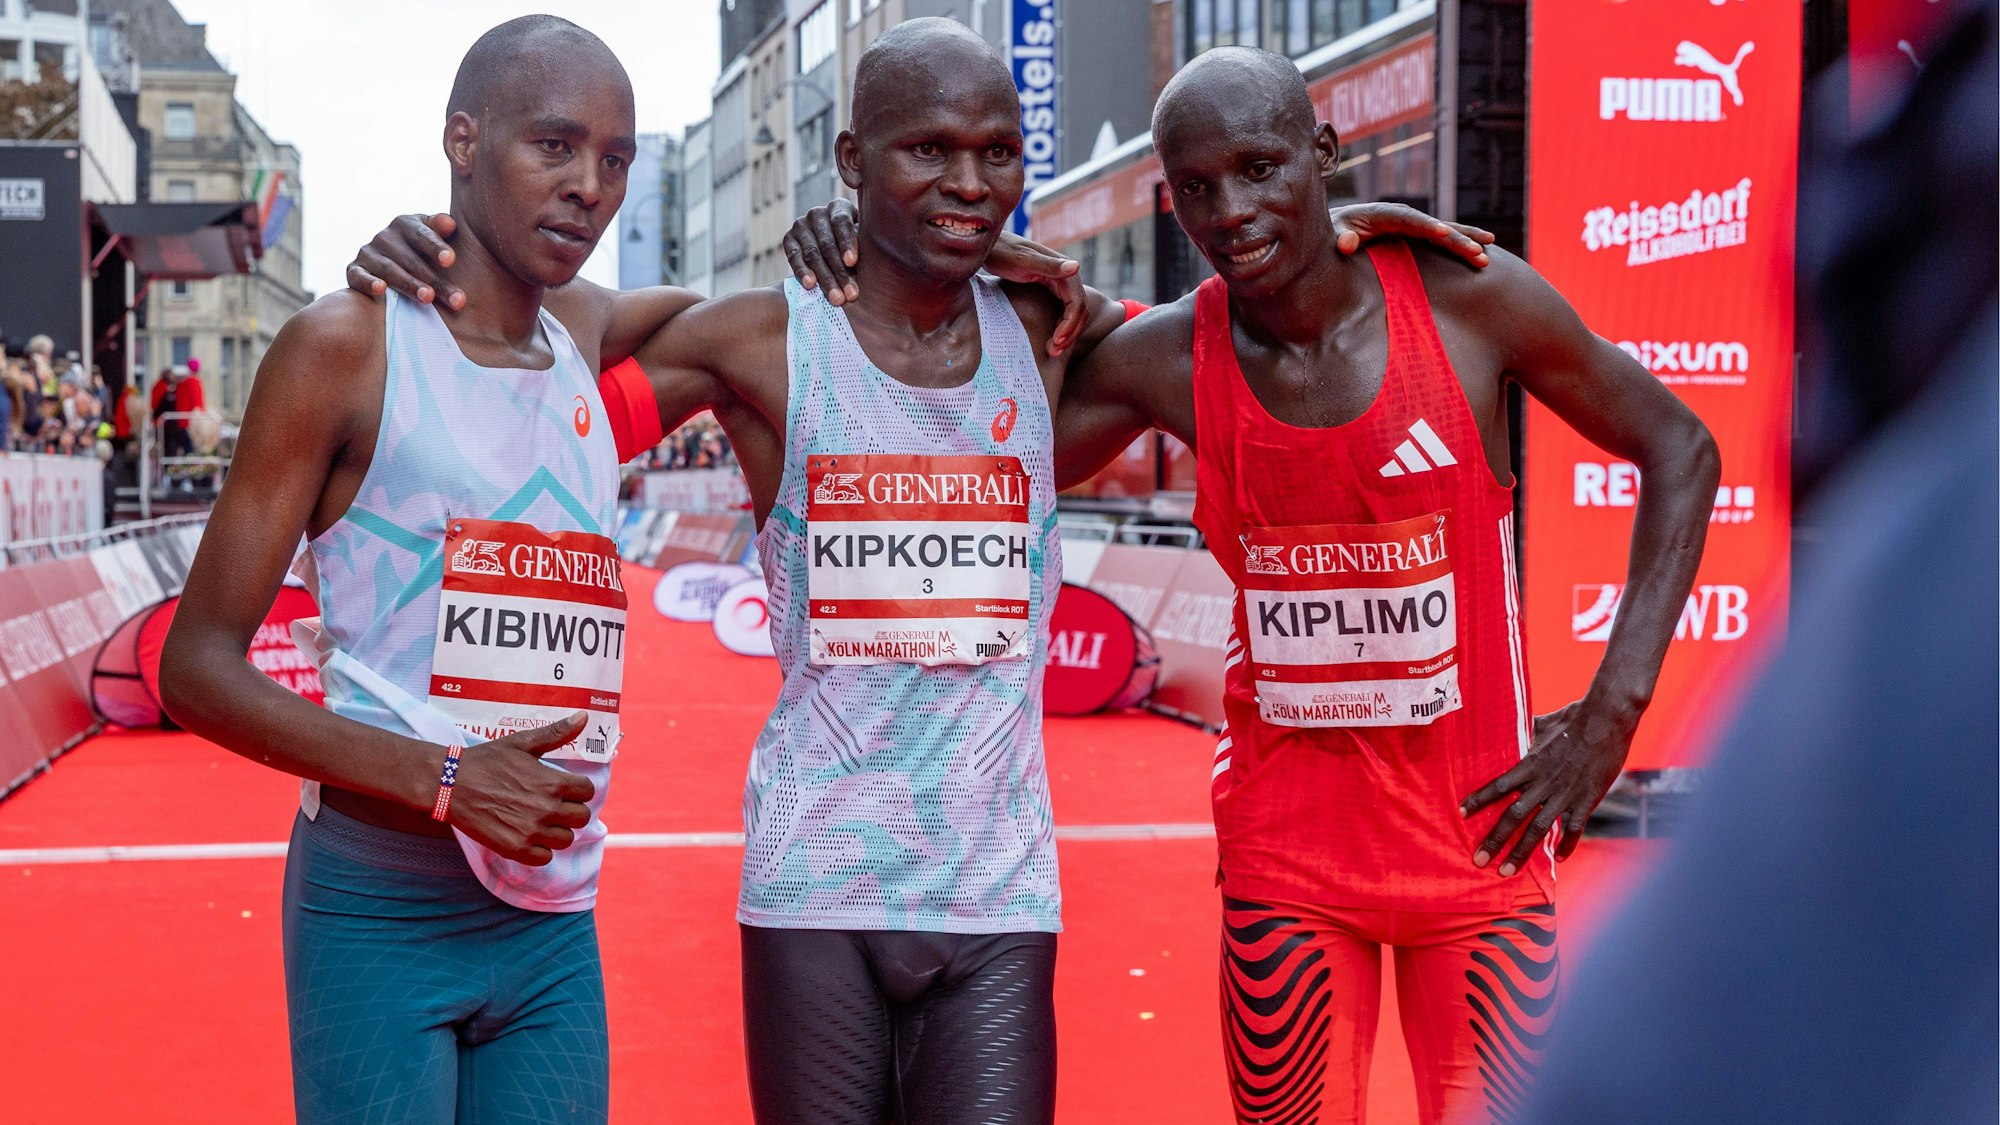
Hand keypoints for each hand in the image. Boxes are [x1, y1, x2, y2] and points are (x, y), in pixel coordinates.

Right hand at [346, 213, 463, 309]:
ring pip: (390, 270)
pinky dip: (368, 283)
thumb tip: (449, 224)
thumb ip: (441, 227)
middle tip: (455, 298)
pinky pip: (359, 277)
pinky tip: (380, 290)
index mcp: (406, 224)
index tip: (451, 260)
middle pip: (412, 260)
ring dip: (409, 285)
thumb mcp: (433, 236)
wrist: (392, 262)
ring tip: (428, 298)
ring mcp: (369, 253)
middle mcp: (385, 237)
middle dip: (435, 280)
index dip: (436, 247)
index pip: (422, 235)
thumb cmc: (424, 251)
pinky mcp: (354, 270)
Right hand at [443, 712, 596, 865]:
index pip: (588, 792)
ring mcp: (532, 831)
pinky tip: (527, 836)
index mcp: (553, 781)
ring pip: (565, 839)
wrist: (449, 784)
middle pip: (581, 818)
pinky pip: (544, 858)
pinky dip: (539, 850)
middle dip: (570, 811)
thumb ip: (556, 733)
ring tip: (539, 821)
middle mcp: (547, 808)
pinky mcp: (515, 849)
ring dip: (556, 831)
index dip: (578, 789)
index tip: (563, 789)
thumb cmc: (486, 761)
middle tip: (552, 806)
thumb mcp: (522, 743)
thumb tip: (584, 715)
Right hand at [783, 198, 860, 305]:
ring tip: (836, 299)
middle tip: (850, 294)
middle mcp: (818, 213)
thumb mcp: (863, 240)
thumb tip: (880, 259)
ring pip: (812, 253)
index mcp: (839, 208)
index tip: (852, 262)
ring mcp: (801, 225)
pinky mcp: (788, 239)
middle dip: (839, 270)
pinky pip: (794, 257)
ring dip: (825, 278)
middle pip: (827, 242)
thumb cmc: (856, 247)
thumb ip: (866, 245)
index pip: (841, 222)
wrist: (829, 252)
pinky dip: (802, 272)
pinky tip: (810, 285)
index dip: (847, 242)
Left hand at [984, 233, 1086, 355]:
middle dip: (1070, 333)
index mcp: (1063, 269)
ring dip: (1067, 332)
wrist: (989, 247)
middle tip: (1054, 352)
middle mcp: (1065, 275)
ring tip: (1053, 350)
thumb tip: (1077, 266)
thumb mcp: (1023, 260)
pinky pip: (1063, 310)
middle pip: (1079, 310)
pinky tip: (1051, 338)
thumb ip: (1049, 266)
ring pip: (1073, 312)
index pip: (1077, 303)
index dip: (1070, 325)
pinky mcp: (1050, 287)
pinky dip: (1060, 326)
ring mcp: (1058, 282)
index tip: (1057, 342)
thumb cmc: (1003, 252)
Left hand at [1330, 203, 1493, 267]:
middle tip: (1478, 253)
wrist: (1335, 227)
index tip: (1444, 233)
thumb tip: (1346, 244)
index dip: (1428, 226)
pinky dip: (1460, 244)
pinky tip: (1481, 251)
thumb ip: (1340, 236)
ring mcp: (1412, 227)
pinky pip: (1441, 240)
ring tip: (1486, 253)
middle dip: (1457, 239)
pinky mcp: (1415, 236)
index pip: (1410, 219)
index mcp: (1384, 213)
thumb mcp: (1333, 232)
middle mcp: (1403, 217)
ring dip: (1465, 242)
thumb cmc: (1334, 230)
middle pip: (1435, 226)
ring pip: (1444, 231)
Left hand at [1459, 699, 1635, 873]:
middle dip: (1495, 840)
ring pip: (1538, 829)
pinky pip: (1574, 828)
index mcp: (1530, 764)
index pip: (1498, 786)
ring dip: (1521, 852)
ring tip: (1506, 870)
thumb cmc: (1574, 718)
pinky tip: (1558, 857)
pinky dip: (1567, 845)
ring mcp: (1565, 794)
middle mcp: (1544, 783)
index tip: (1461, 813)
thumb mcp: (1543, 723)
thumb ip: (1527, 731)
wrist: (1607, 721)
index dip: (1479, 800)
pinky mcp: (1587, 800)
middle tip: (1479, 859)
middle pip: (1513, 816)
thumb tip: (1514, 722)